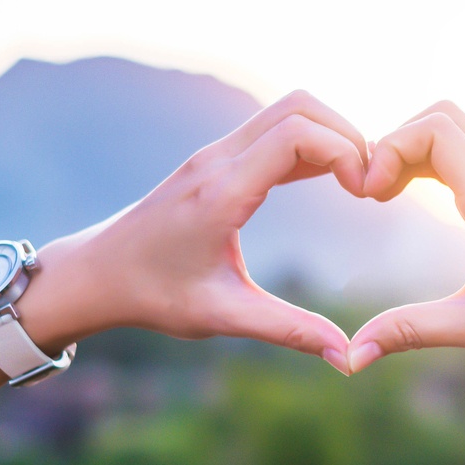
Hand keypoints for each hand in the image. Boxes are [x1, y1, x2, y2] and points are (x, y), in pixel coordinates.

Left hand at [34, 90, 366, 373]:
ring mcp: (216, 153)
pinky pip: (273, 129)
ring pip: (288, 110)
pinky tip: (328, 177)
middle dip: (347, 134)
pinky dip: (310, 142)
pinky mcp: (217, 158)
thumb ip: (289, 331)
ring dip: (330, 134)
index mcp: (222, 191)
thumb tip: (347, 358)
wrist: (95, 273)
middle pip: (300, 106)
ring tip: (355, 180)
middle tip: (368, 182)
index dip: (344, 151)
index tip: (364, 192)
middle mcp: (219, 159)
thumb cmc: (153, 295)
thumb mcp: (222, 316)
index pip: (296, 134)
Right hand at [347, 101, 464, 464]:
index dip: (389, 148)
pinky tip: (425, 199)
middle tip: (374, 191)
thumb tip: (352, 355)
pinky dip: (438, 162)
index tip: (369, 196)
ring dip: (417, 150)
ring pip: (461, 133)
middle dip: (397, 140)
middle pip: (445, 116)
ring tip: (388, 195)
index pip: (436, 130)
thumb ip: (411, 331)